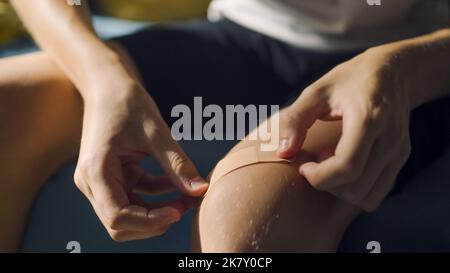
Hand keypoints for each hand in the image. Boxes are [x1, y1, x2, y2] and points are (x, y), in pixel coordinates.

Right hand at [74, 74, 207, 241]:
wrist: (109, 85)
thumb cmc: (128, 102)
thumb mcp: (157, 132)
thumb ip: (178, 165)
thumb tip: (201, 191)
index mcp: (96, 171)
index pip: (117, 216)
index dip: (149, 222)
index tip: (179, 212)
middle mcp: (92, 182)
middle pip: (120, 223)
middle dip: (154, 221)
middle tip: (186, 206)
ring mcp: (100, 180)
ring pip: (128, 214)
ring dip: (157, 212)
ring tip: (187, 198)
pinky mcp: (112, 176)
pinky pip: (134, 197)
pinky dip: (155, 196)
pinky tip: (176, 184)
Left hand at [277, 49, 411, 210]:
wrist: (393, 72)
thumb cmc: (350, 79)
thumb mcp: (317, 91)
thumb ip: (296, 119)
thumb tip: (283, 152)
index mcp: (368, 118)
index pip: (347, 166)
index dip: (319, 176)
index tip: (303, 166)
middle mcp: (389, 139)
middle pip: (355, 186)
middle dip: (326, 183)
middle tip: (315, 161)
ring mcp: (398, 151)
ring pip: (367, 196)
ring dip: (340, 190)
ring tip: (330, 162)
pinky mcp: (400, 159)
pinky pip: (377, 193)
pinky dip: (355, 191)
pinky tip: (346, 166)